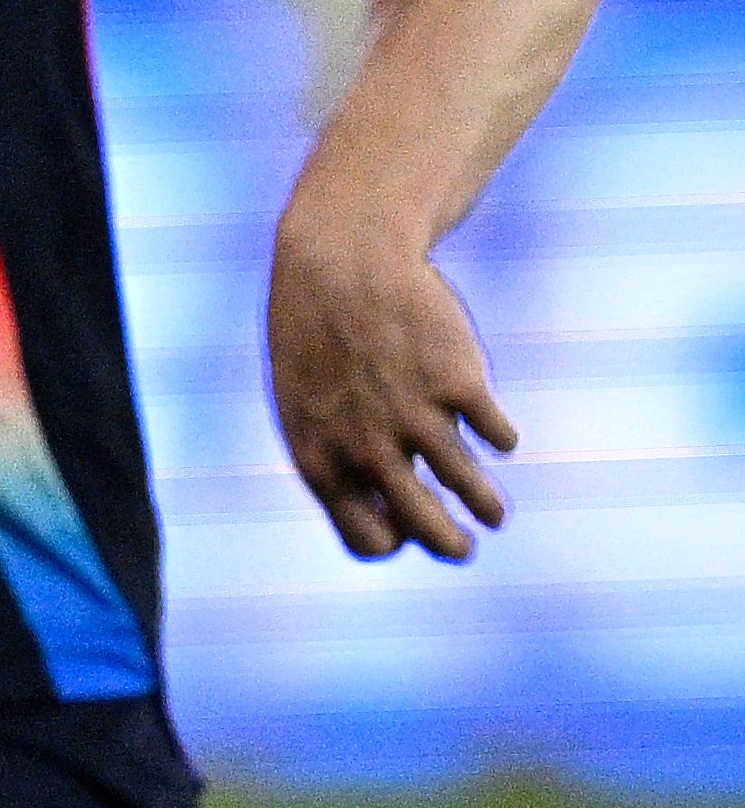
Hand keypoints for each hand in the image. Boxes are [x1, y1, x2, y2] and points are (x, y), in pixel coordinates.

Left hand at [268, 198, 516, 561]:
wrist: (341, 259)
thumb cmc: (317, 335)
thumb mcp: (306, 401)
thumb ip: (337, 455)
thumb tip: (385, 511)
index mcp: (321, 459)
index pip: (366, 541)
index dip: (393, 542)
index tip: (406, 532)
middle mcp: (368, 448)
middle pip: (427, 529)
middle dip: (452, 547)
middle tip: (464, 547)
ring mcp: (417, 417)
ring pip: (471, 490)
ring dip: (487, 508)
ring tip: (493, 513)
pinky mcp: (461, 384)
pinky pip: (498, 435)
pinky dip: (501, 438)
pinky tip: (496, 434)